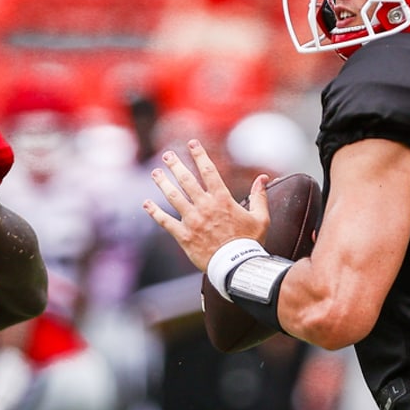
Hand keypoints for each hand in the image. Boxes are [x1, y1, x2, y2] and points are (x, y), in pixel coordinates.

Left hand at [144, 140, 268, 271]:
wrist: (237, 266)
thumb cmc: (250, 243)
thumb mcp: (261, 218)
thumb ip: (260, 196)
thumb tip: (263, 178)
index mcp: (222, 200)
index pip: (209, 171)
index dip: (199, 155)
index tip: (192, 144)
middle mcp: (205, 206)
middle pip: (186, 180)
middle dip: (175, 165)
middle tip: (167, 155)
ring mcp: (192, 220)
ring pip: (173, 196)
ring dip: (163, 183)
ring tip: (156, 173)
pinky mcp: (184, 236)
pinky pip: (165, 221)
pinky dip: (154, 212)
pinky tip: (146, 204)